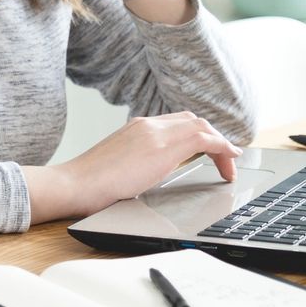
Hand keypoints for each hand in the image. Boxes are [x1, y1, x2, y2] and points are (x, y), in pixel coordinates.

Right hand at [23, 112, 242, 222]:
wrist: (75, 185)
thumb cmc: (90, 185)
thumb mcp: (120, 167)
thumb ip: (138, 163)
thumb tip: (149, 175)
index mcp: (137, 128)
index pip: (177, 122)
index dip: (199, 133)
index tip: (210, 149)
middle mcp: (147, 125)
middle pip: (192, 120)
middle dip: (213, 137)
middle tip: (225, 158)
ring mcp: (153, 132)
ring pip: (200, 125)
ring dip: (220, 143)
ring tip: (230, 164)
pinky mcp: (160, 146)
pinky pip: (203, 138)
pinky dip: (221, 146)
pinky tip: (229, 160)